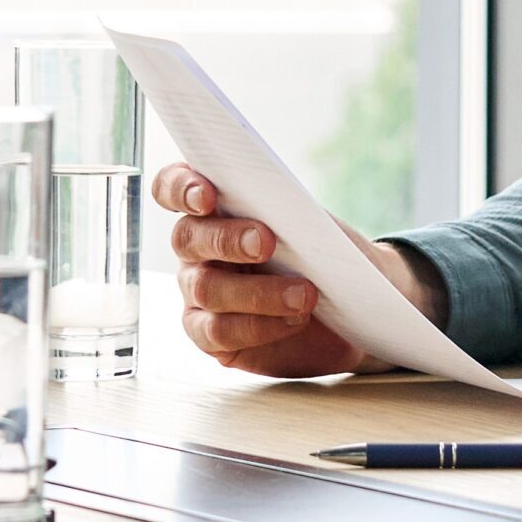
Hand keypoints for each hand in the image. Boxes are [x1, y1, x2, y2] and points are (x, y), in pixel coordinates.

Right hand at [151, 162, 447, 378]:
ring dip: (258, 291)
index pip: (173, 187)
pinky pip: (218, 331)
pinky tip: (293, 321)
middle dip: (227, 239)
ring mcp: (197, 291)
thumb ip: (291, 210)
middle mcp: (196, 247)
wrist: (349, 309)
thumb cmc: (324, 255)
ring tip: (304, 295)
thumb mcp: (315, 226)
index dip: (180, 187)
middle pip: (187, 237)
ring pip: (205, 288)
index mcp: (214, 206)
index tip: (206, 195)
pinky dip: (260, 325)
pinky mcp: (208, 334)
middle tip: (265, 243)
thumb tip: (285, 204)